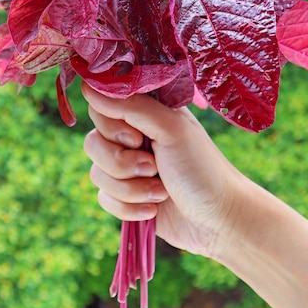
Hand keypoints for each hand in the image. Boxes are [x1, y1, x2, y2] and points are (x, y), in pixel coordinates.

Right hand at [82, 84, 245, 259]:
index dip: (112, 125)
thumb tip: (88, 87)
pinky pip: (103, 199)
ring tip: (161, 192)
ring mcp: (127, 167)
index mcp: (145, 112)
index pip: (102, 105)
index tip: (136, 137)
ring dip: (131, 188)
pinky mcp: (125, 196)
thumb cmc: (202, 168)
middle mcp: (133, 136)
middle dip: (122, 162)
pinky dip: (129, 207)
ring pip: (96, 173)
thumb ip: (131, 105)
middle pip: (93, 142)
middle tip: (154, 165)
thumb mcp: (170, 128)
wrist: (219, 221)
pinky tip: (155, 209)